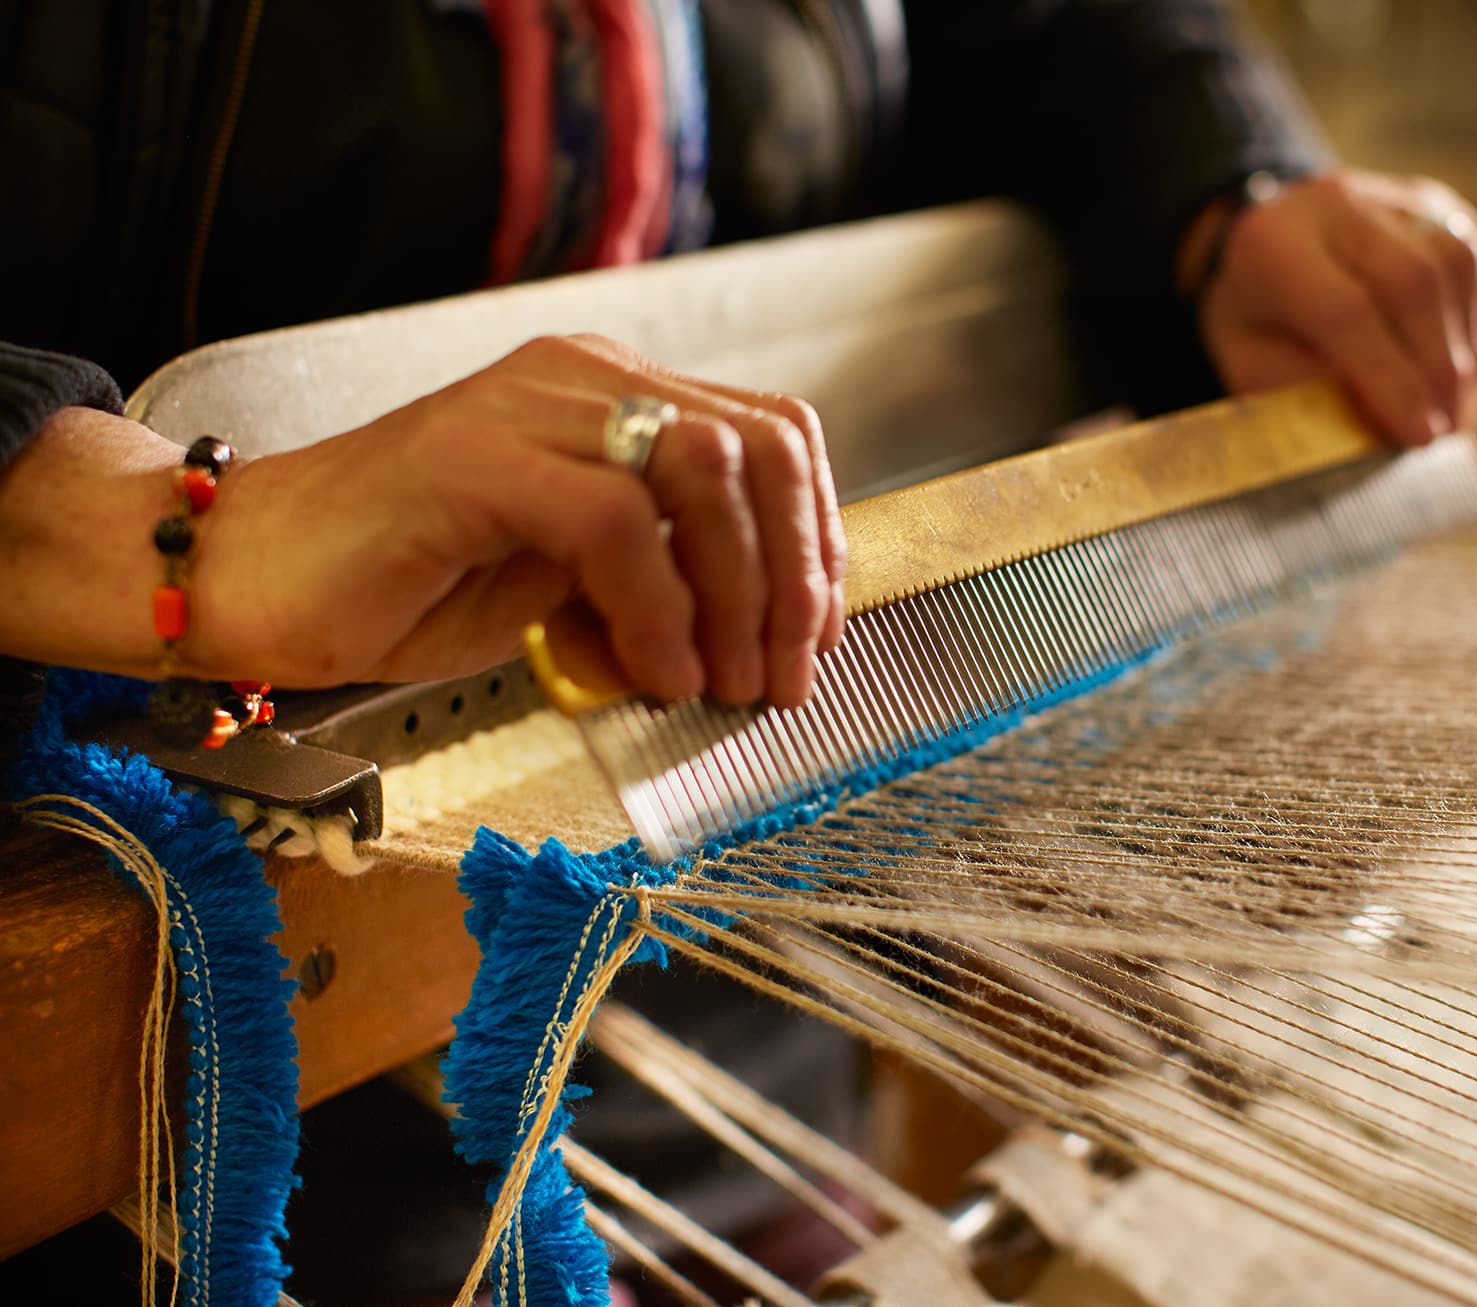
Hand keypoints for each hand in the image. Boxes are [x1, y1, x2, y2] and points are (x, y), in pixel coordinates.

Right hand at [0, 336, 847, 708]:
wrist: (247, 579)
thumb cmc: (400, 586)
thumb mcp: (569, 586)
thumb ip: (658, 583)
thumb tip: (756, 639)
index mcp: (614, 398)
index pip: (772, 438)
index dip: (815, 541)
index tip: (812, 637)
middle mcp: (583, 381)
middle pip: (759, 448)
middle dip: (792, 577)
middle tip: (778, 679)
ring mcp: (527, 408)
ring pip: (703, 469)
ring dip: (737, 595)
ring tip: (718, 685)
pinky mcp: (474, 457)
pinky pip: (613, 521)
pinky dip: (657, 610)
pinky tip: (653, 676)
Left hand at [1186, 168, 1476, 445]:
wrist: (1261, 245)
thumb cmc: (1254, 318)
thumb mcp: (1251, 362)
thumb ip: (1310, 389)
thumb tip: (1390, 422)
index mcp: (1273, 242)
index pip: (1346, 310)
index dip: (1392, 379)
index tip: (1420, 436)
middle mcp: (1336, 202)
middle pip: (1414, 280)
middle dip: (1440, 368)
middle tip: (1449, 428)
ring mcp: (1393, 194)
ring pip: (1461, 262)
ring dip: (1471, 346)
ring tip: (1461, 403)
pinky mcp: (1437, 202)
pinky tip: (1472, 362)